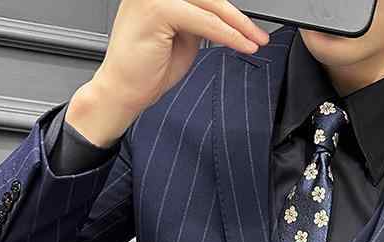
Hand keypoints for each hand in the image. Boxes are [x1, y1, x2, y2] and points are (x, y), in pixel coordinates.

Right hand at [67, 0, 269, 146]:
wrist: (123, 91)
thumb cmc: (147, 69)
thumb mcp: (183, 37)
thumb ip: (200, 21)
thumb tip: (224, 19)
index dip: (229, 11)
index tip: (250, 26)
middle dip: (239, 17)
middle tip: (259, 34)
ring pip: (210, 5)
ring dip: (237, 25)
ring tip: (254, 41)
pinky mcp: (156, 10)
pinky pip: (204, 21)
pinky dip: (226, 34)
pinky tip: (240, 45)